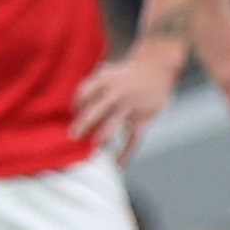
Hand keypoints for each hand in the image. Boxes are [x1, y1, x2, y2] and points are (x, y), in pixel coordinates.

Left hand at [68, 39, 184, 159]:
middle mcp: (116, 92)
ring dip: (104, 136)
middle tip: (73, 137)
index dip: (76, 104)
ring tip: (95, 147)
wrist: (156, 65)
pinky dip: (126, 152)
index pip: (84, 92)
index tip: (73, 113)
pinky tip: (117, 163)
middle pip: (96, 109)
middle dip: (83, 124)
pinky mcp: (143, 116)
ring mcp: (131, 104)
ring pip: (114, 123)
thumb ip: (89, 90)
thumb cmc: (125, 73)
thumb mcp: (107, 71)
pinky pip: (133, 137)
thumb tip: (72, 112)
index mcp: (104, 80)